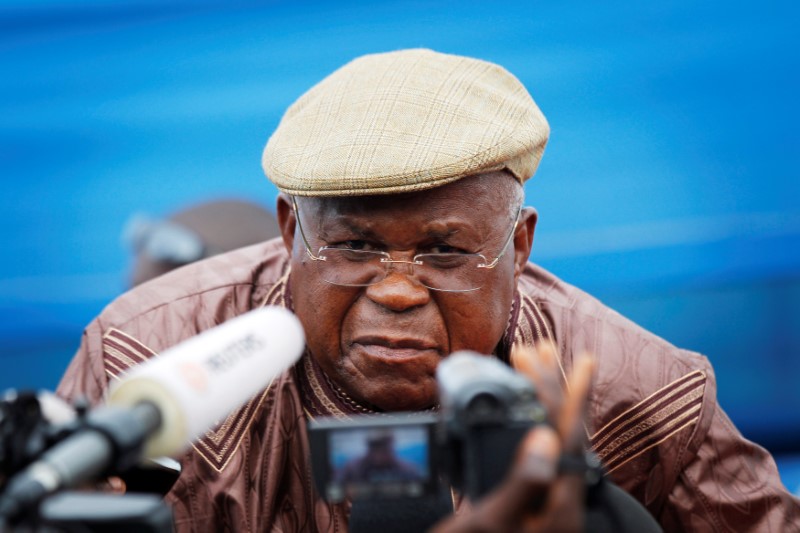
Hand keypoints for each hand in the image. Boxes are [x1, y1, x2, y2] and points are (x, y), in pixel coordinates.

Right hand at [432, 344, 594, 532]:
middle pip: (561, 433)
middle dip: (550, 388)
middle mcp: (555, 503)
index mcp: (555, 506)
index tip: (583, 358)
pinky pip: (532, 456)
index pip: (570, 438)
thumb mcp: (494, 526)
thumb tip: (545, 437)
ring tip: (531, 371)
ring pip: (547, 443)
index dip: (574, 395)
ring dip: (538, 404)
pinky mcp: (527, 510)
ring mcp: (542, 507)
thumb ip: (523, 484)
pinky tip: (514, 421)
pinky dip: (524, 428)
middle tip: (537, 349)